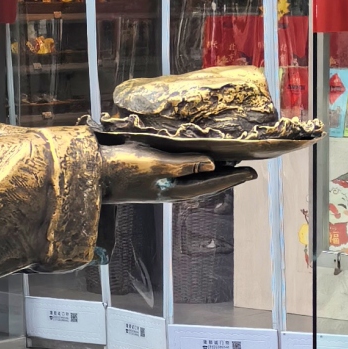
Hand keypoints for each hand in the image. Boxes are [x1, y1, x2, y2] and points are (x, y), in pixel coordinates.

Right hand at [98, 141, 253, 203]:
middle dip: (228, 177)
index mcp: (177, 189)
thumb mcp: (157, 164)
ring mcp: (163, 183)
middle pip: (208, 184)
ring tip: (229, 165)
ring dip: (213, 172)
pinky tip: (197, 159)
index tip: (252, 173)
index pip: (213, 183)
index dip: (234, 178)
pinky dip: (196, 167)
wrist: (95, 173)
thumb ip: (185, 164)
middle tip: (247, 169)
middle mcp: (173, 188)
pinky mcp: (153, 175)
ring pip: (196, 179)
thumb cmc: (125, 168)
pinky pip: (183, 172)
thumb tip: (213, 164)